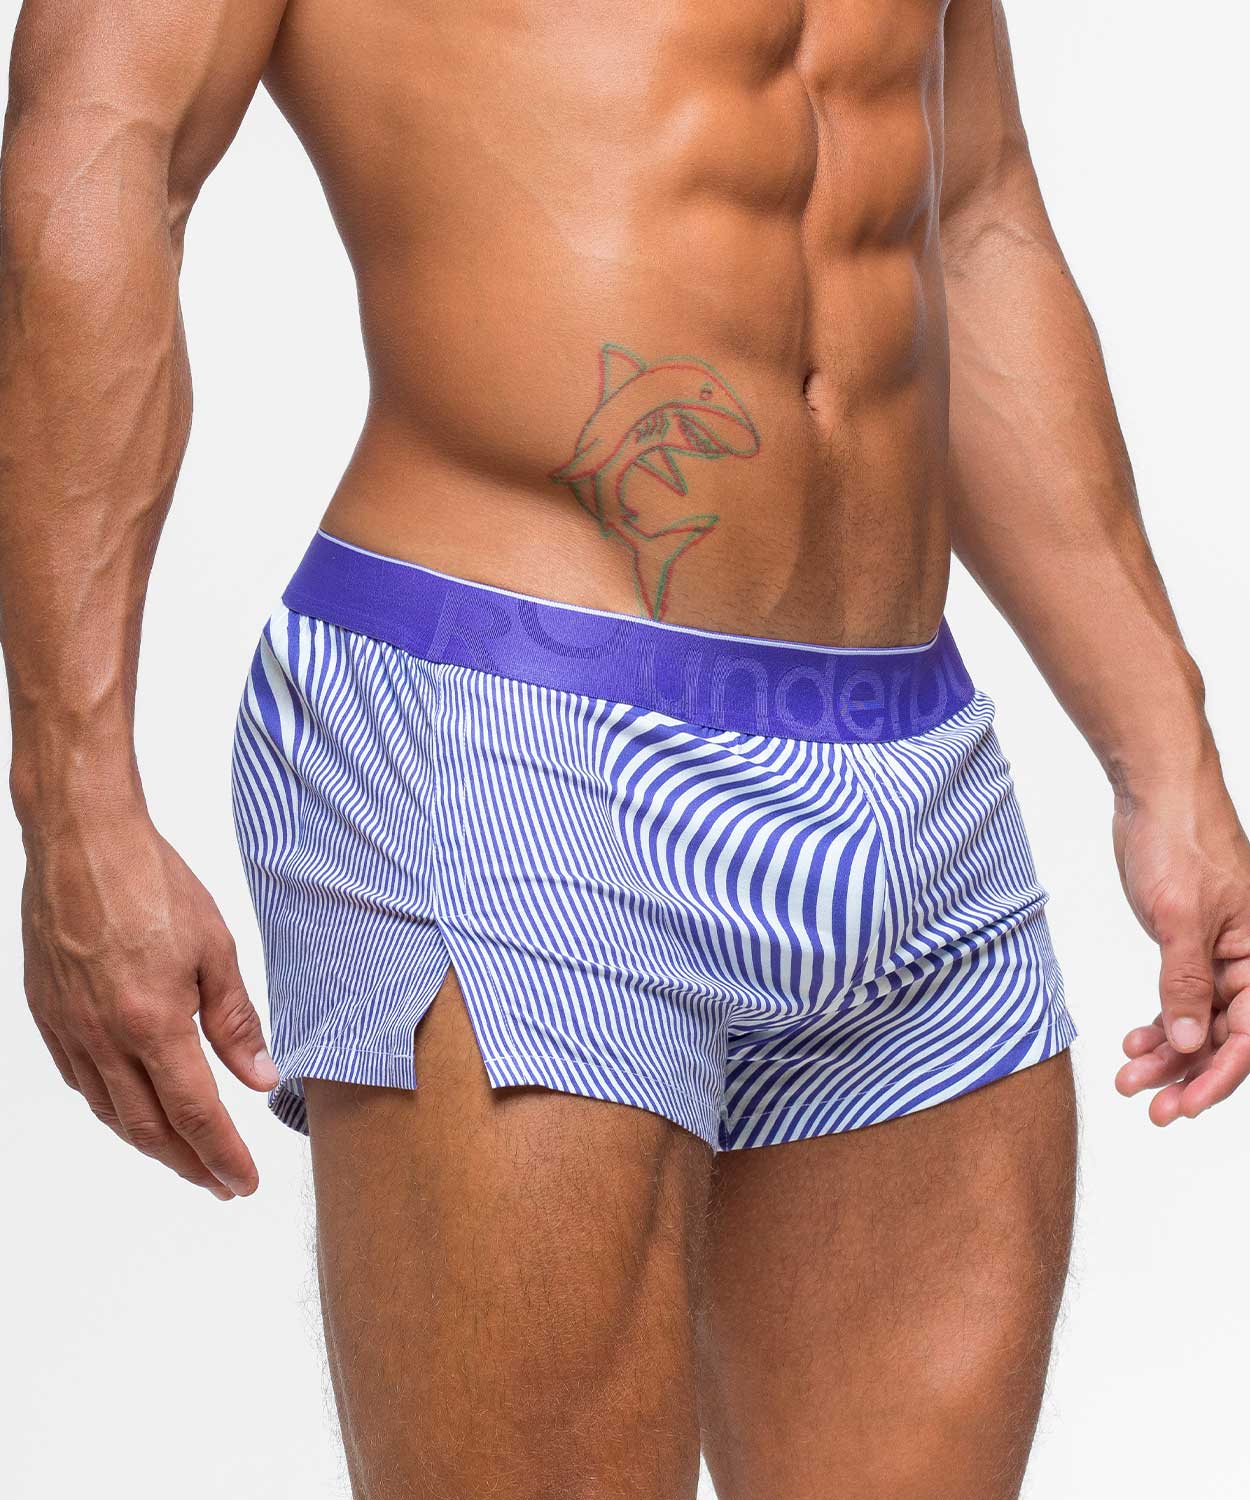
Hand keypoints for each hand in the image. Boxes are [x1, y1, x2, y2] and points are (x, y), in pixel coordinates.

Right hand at [21, 806, 277, 1196]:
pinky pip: (81, 1081)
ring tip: (184, 1156)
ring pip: (111, 1111)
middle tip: (219, 1183)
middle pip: (149, 1127)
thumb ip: (236, 1022)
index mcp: (152, 1023)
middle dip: (188, 1163)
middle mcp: (104, 1038)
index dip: (221, 1154)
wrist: (83, 842)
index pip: (194, 1113)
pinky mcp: (48, 1014)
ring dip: (151, 1143)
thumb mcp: (215, 949)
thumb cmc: (151, 883)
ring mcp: (70, 1029)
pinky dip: (112, 1107)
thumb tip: (261, 1077)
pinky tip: (132, 1108)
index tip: (241, 1182)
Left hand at [1113, 770, 1249, 1123]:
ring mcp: (1217, 956)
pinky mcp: (1188, 947)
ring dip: (1167, 1053)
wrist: (1156, 794)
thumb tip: (1189, 1041)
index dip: (1218, 1076)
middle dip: (1187, 1074)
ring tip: (1129, 1078)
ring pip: (1198, 1022)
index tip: (1184, 1106)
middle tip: (1149, 1105)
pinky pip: (1181, 999)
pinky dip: (1160, 1024)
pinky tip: (1135, 1045)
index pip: (1248, 1035)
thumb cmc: (1180, 841)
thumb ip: (1185, 982)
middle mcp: (1247, 963)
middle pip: (1224, 1037)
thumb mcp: (1180, 917)